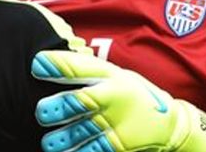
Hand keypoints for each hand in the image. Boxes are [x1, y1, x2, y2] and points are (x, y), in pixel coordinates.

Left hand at [32, 50, 205, 151]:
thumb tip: (47, 61)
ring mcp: (116, 123)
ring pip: (79, 131)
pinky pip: (90, 151)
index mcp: (110, 75)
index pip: (79, 66)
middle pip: (78, 101)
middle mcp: (112, 97)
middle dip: (56, 107)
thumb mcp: (116, 75)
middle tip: (42, 112)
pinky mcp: (118, 145)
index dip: (56, 65)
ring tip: (50, 142)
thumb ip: (87, 70)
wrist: (168, 124)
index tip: (36, 64)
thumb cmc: (133, 95)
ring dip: (60, 138)